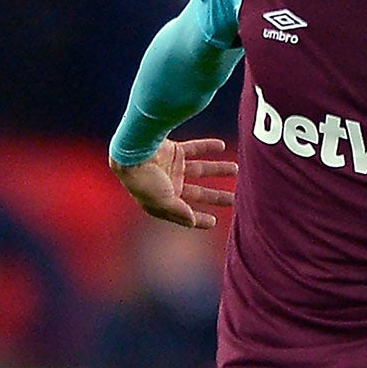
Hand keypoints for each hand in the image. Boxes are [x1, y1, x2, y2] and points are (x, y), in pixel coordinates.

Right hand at [112, 138, 236, 228]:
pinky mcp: (173, 150)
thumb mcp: (162, 202)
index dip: (199, 219)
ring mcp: (172, 167)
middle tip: (236, 198)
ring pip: (200, 169)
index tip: (215, 222)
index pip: (186, 213)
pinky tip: (222, 146)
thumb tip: (193, 221)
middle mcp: (169, 185)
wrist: (131, 152)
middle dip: (217, 196)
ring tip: (235, 169)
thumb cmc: (143, 181)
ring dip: (218, 169)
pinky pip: (194, 148)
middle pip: (199, 192)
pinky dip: (207, 146)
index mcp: (164, 202)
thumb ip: (179, 212)